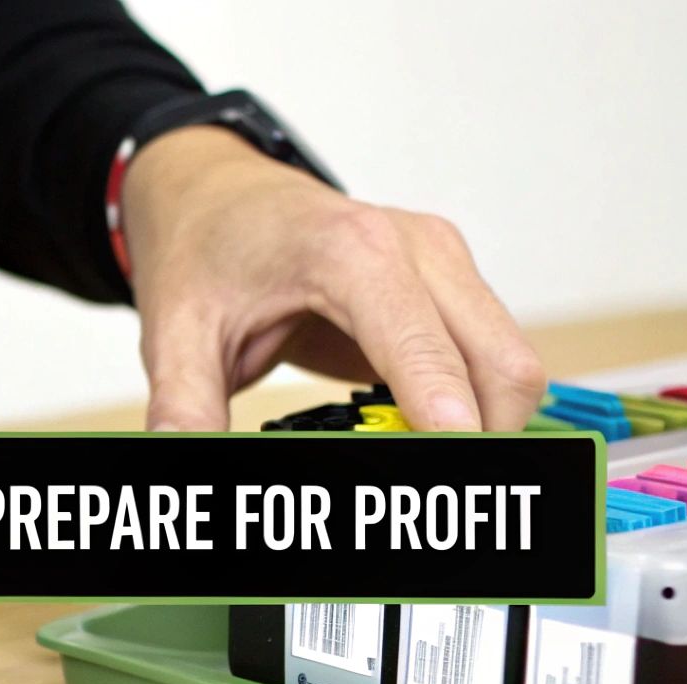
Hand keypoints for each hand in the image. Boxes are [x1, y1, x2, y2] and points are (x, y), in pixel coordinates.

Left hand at [120, 125, 545, 431]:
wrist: (213, 195)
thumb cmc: (204, 249)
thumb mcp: (176, 335)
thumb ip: (185, 407)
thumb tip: (184, 456)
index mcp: (352, 254)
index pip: (429, 355)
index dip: (448, 425)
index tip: (447, 472)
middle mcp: (417, 249)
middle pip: (501, 367)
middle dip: (478, 438)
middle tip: (424, 485)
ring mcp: (441, 262)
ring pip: (510, 364)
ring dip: (480, 422)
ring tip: (407, 453)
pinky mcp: (448, 282)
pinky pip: (491, 356)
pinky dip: (469, 403)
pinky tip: (411, 428)